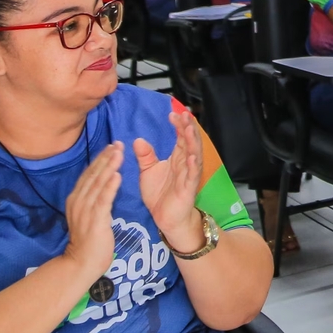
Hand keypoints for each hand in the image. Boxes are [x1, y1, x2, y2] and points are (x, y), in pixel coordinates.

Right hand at [61, 143, 123, 282]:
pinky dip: (110, 186)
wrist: (81, 263)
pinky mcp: (95, 220)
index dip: (100, 159)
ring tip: (119, 153)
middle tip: (117, 143)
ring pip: (98, 184)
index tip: (111, 145)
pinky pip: (103, 200)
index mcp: (77, 199)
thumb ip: (94, 200)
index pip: (89, 174)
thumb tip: (104, 184)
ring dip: (109, 167)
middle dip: (106, 158)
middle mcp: (79, 201)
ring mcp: (85, 210)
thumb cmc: (88, 240)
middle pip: (93, 175)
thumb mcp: (88, 215)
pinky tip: (117, 175)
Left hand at [136, 110, 206, 249]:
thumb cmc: (160, 194)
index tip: (172, 114)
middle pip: (190, 142)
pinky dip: (193, 165)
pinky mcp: (188, 188)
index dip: (178, 126)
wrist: (165, 218)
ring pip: (194, 154)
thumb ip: (145, 156)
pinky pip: (192, 175)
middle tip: (184, 115)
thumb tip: (138, 140)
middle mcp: (186, 163)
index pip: (180, 138)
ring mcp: (189, 175)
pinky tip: (192, 156)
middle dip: (188, 128)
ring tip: (190, 129)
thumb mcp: (148, 171)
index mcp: (177, 158)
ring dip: (193, 142)